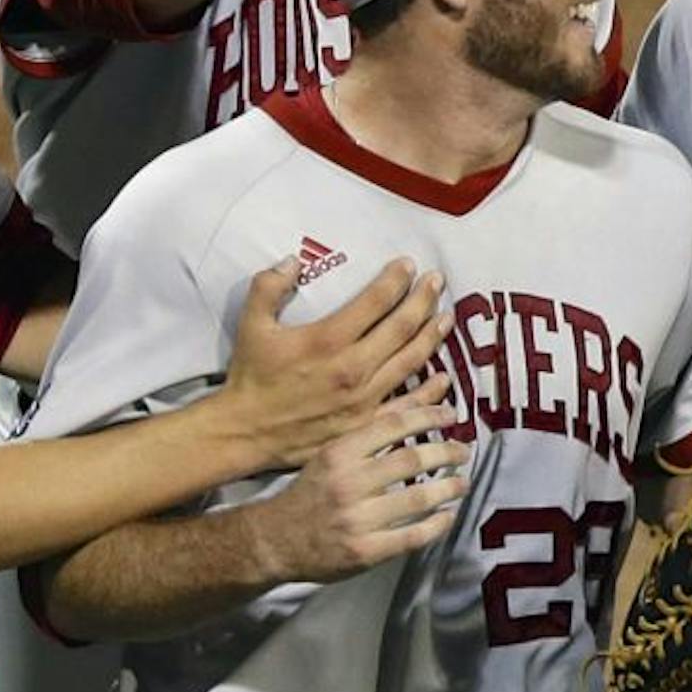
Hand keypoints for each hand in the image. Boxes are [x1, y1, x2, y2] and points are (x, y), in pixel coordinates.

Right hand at [225, 254, 450, 468]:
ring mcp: (363, 398)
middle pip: (400, 327)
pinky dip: (429, 392)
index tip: (408, 265)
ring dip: (432, 336)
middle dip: (423, 300)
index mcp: (328, 339)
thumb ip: (269, 286)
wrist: (245, 431)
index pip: (374, 301)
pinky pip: (406, 406)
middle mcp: (352, 367)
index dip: (395, 280)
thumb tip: (292, 260)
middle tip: (437, 281)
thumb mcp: (251, 324)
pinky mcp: (365, 424)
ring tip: (446, 318)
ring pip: (409, 361)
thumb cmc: (250, 377)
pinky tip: (445, 378)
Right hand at [244, 386, 470, 584]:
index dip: (428, 416)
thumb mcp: (328, 455)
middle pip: (412, 459)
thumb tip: (412, 417)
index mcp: (340, 453)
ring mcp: (358, 519)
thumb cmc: (308, 494)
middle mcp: (350, 482)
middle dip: (446, 452)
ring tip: (462, 483)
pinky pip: (412, 536)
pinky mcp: (366, 551)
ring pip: (418, 498)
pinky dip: (436, 525)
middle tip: (463, 451)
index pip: (393, 425)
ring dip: (448, 488)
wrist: (273, 540)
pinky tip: (447, 517)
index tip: (451, 415)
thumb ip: (366, 439)